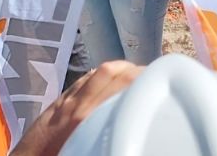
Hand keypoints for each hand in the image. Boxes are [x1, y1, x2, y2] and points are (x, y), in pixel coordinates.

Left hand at [10, 60, 144, 155]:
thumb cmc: (59, 153)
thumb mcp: (89, 146)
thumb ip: (108, 127)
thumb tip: (128, 119)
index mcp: (87, 118)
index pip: (121, 83)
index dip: (142, 76)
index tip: (157, 80)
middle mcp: (78, 104)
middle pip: (112, 72)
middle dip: (135, 70)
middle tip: (152, 77)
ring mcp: (68, 100)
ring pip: (98, 72)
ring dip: (121, 68)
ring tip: (136, 74)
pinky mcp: (60, 100)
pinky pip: (84, 79)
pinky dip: (101, 74)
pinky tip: (111, 78)